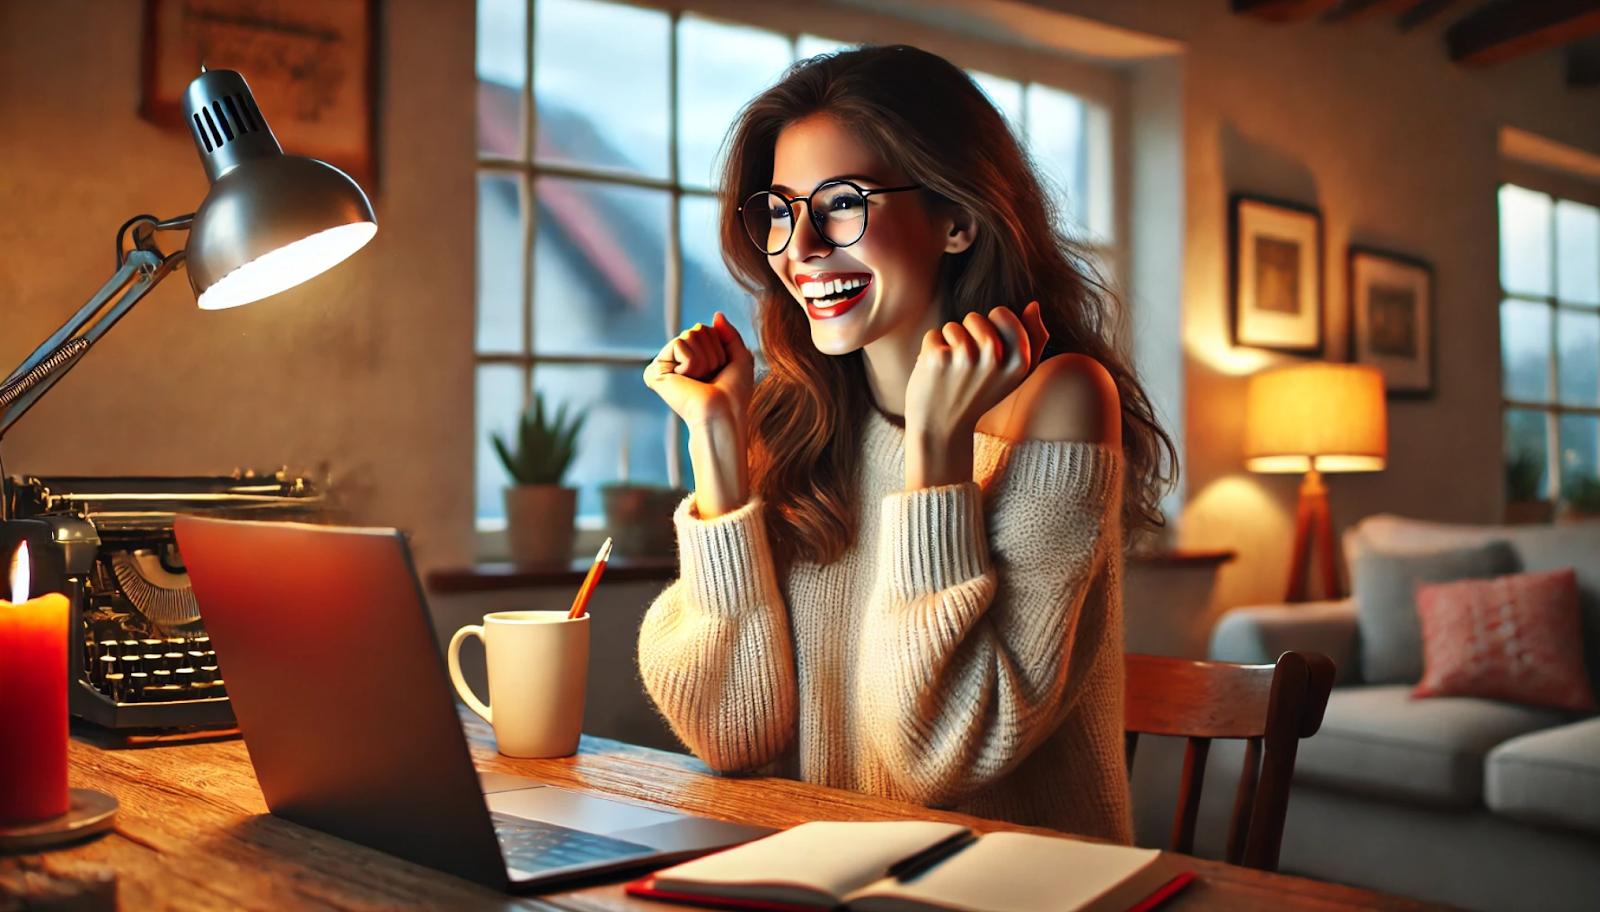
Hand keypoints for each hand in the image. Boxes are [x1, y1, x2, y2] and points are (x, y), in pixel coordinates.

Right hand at [643, 313, 754, 516]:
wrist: (722, 412)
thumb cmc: (733, 393)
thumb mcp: (739, 357)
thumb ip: (729, 334)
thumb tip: (716, 315)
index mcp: (696, 359)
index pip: (707, 330)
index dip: (720, 347)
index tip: (720, 371)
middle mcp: (679, 361)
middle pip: (698, 329)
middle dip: (712, 351)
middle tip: (710, 376)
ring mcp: (667, 365)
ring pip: (690, 334)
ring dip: (703, 358)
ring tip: (700, 379)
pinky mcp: (656, 370)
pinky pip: (680, 343)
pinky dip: (691, 361)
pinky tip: (687, 379)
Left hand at [903, 302, 1047, 488]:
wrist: (942, 430)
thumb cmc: (978, 398)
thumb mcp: (1014, 376)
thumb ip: (1033, 340)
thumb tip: (1034, 305)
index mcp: (1019, 362)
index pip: (1002, 314)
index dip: (988, 328)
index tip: (985, 351)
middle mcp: (995, 358)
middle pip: (975, 318)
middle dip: (967, 337)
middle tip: (967, 368)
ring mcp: (966, 358)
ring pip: (953, 327)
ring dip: (948, 346)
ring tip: (951, 372)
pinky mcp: (939, 358)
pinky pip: (933, 336)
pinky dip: (931, 352)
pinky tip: (935, 375)